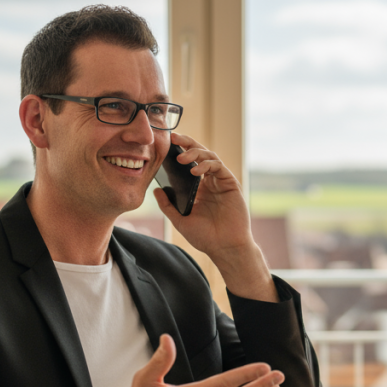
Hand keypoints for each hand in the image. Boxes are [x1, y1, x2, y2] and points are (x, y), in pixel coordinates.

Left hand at [153, 133, 277, 301]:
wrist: (225, 248)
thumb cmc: (205, 237)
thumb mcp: (180, 220)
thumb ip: (168, 206)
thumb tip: (156, 190)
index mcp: (199, 188)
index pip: (188, 163)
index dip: (179, 151)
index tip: (165, 144)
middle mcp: (210, 181)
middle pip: (199, 154)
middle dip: (187, 143)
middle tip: (173, 138)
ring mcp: (221, 181)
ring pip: (209, 156)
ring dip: (195, 153)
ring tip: (181, 158)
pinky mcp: (231, 183)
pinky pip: (218, 167)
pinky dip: (206, 165)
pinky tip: (195, 171)